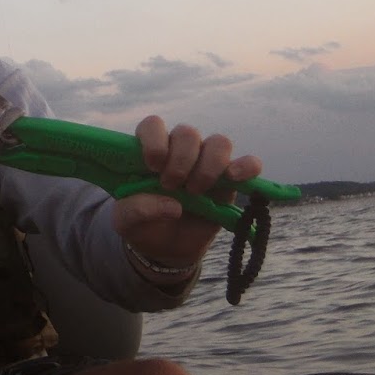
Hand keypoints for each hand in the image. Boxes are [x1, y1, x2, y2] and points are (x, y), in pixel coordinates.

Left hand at [112, 115, 264, 270]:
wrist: (166, 248)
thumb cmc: (142, 224)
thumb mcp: (125, 221)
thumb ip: (135, 210)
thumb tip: (172, 206)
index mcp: (150, 151)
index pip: (153, 125)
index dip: (155, 139)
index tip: (153, 165)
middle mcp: (180, 151)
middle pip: (187, 133)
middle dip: (181, 159)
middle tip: (171, 185)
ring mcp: (207, 164)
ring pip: (219, 142)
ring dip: (208, 165)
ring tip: (195, 191)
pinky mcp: (230, 183)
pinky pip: (249, 163)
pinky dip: (247, 166)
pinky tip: (234, 177)